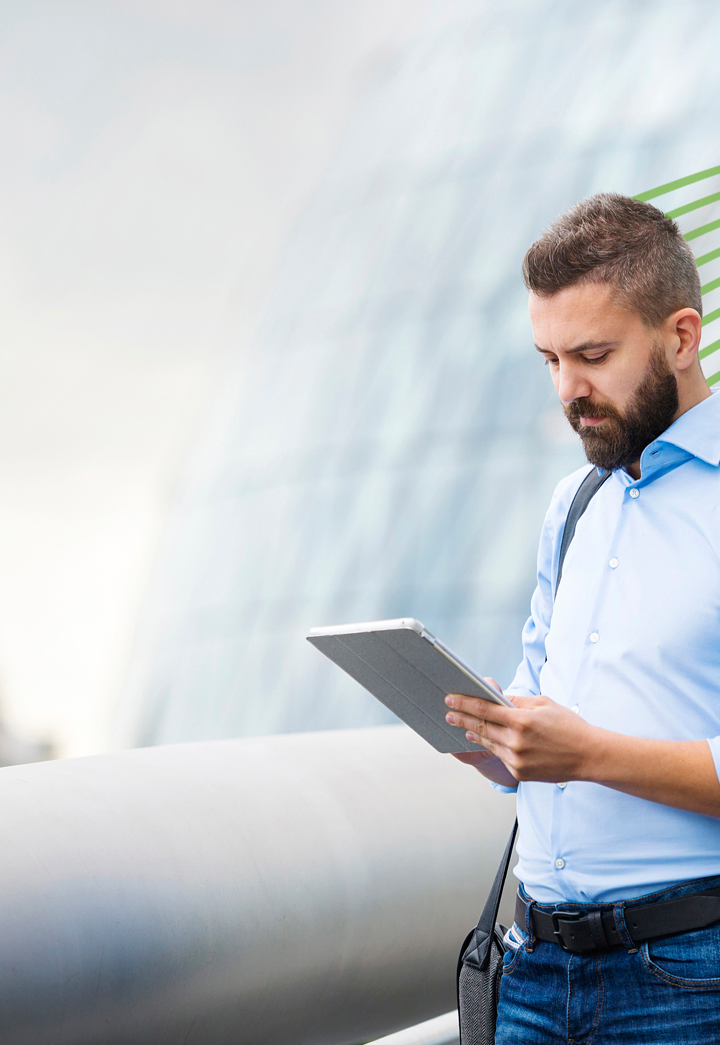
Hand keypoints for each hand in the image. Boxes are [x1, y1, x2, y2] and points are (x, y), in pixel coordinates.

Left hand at [445, 680, 593, 781]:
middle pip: (481, 727)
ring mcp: (517, 760)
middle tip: (448, 713)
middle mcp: (516, 741)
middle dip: (462, 719)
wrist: (588, 755)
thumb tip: (497, 699)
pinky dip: (492, 747)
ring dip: (474, 734)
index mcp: (521, 720)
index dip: (464, 703)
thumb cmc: (568, 725)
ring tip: (463, 727)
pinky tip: (483, 740)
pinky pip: (502, 756)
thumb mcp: (543, 704)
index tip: (450, 698)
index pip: (484, 709)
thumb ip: (517, 701)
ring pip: (488, 743)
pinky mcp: (520, 773)